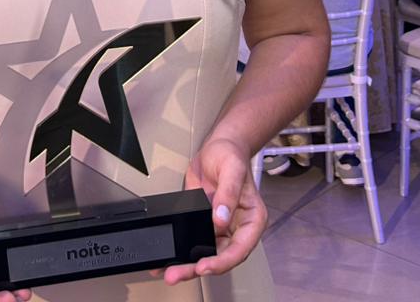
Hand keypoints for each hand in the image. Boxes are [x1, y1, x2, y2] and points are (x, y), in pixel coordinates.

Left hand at [160, 137, 266, 284]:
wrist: (218, 145)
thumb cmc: (231, 154)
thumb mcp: (231, 169)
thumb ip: (228, 194)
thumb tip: (221, 220)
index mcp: (251, 219)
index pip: (240, 248)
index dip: (223, 261)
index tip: (205, 265)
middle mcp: (236, 228)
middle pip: (220, 257)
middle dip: (199, 268)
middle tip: (178, 274)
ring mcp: (219, 228)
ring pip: (206, 255)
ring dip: (188, 265)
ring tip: (169, 271)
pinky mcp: (203, 224)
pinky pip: (193, 242)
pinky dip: (180, 252)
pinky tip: (167, 258)